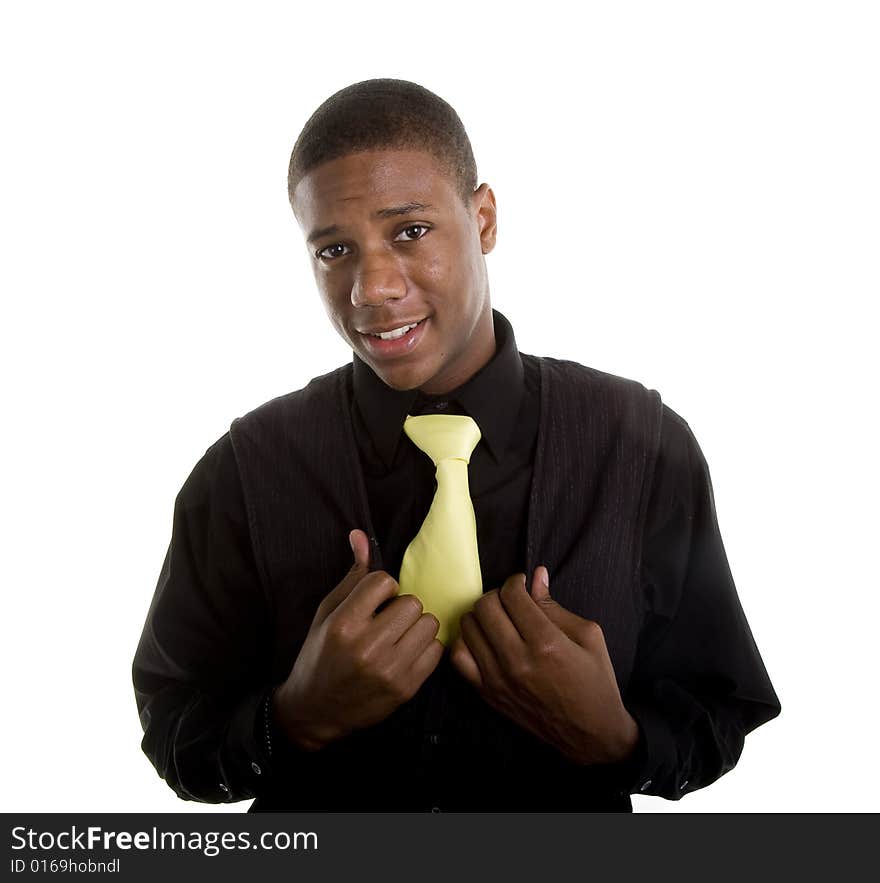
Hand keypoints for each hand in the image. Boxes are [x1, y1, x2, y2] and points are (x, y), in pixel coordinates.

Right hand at [272, 529, 443, 750]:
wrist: (315, 710)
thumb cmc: (320, 654)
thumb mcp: (327, 612)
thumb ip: (351, 576)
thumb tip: (360, 535)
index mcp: (343, 624)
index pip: (384, 581)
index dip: (381, 588)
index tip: (373, 602)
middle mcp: (367, 647)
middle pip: (412, 603)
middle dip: (401, 607)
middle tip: (386, 621)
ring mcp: (389, 670)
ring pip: (429, 624)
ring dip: (416, 626)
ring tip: (397, 636)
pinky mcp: (405, 689)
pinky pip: (436, 650)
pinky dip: (425, 648)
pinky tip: (406, 652)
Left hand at [449, 567, 639, 765]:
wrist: (590, 734)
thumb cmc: (595, 682)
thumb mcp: (588, 636)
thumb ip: (554, 605)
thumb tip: (536, 576)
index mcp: (546, 642)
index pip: (512, 595)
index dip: (516, 582)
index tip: (522, 584)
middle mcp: (517, 660)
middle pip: (485, 606)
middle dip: (497, 595)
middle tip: (510, 600)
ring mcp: (498, 678)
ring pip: (468, 627)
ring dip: (481, 615)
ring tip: (498, 618)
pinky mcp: (487, 693)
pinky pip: (458, 657)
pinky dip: (466, 640)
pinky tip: (482, 638)